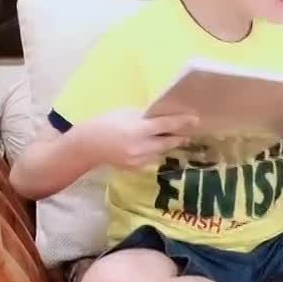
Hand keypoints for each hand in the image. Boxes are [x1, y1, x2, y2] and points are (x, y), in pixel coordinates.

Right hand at [79, 108, 198, 169]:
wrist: (86, 146)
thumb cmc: (105, 123)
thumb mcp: (125, 113)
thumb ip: (144, 116)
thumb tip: (162, 116)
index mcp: (137, 130)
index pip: (165, 125)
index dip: (181, 123)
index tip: (195, 119)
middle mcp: (140, 147)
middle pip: (168, 142)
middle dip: (179, 136)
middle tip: (191, 130)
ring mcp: (138, 160)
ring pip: (160, 151)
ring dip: (168, 144)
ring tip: (177, 136)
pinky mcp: (135, 168)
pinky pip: (151, 158)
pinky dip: (155, 151)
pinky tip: (156, 145)